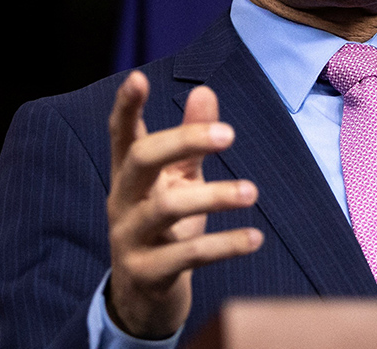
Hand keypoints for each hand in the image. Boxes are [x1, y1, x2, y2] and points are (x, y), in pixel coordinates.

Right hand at [105, 71, 263, 338]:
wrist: (143, 299)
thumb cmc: (164, 227)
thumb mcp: (178, 180)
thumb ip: (191, 139)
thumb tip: (204, 90)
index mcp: (128, 175)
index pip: (122, 134)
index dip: (126, 106)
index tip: (137, 78)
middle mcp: (122, 201)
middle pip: (141, 160)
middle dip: (182, 141)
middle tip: (229, 134)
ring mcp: (130, 238)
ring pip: (166, 209)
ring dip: (214, 197)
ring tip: (252, 192)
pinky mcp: (147, 274)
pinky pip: (187, 256)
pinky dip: (224, 245)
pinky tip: (254, 238)